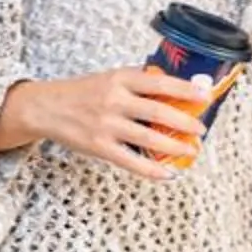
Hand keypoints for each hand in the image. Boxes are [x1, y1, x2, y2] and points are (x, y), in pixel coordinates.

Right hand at [0, 68, 207, 178]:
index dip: (186, 89)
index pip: (160, 83)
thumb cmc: (85, 91)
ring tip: (191, 149)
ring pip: (148, 137)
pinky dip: (151, 169)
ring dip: (174, 146)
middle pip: (158, 111)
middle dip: (185, 121)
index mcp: (121, 79)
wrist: (46, 107)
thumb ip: (140, 82)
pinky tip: (168, 174)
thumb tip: (178, 87)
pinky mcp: (98, 146)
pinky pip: (130, 160)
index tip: (206, 95)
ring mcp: (106, 125)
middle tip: (201, 128)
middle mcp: (114, 100)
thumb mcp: (112, 77)